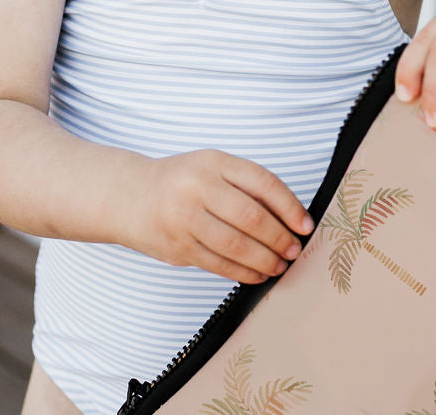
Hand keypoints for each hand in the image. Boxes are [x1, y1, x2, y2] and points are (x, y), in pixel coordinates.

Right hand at [128, 150, 314, 283]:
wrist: (129, 196)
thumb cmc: (182, 181)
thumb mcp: (212, 167)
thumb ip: (245, 185)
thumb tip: (290, 217)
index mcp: (213, 162)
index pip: (262, 182)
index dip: (290, 206)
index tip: (305, 224)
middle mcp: (198, 187)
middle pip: (252, 217)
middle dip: (280, 238)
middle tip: (295, 250)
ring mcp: (185, 219)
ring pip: (237, 246)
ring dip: (265, 260)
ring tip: (280, 265)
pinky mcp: (178, 248)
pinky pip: (219, 264)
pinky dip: (244, 272)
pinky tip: (258, 274)